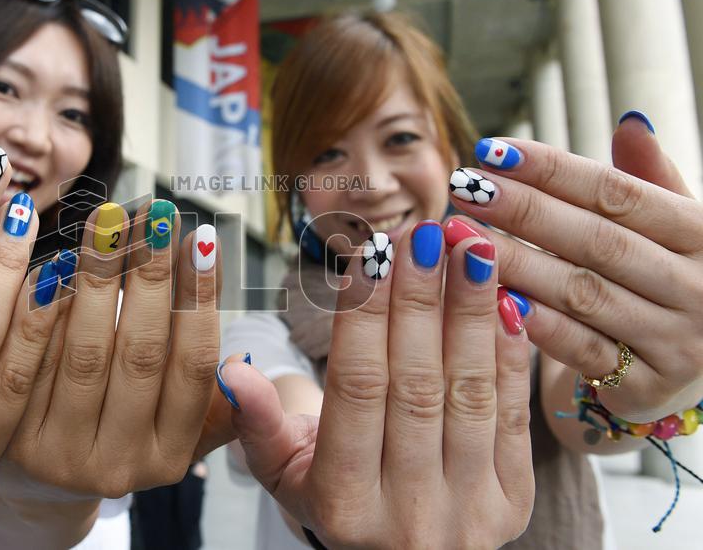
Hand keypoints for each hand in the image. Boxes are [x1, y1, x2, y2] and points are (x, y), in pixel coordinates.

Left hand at [0, 200, 226, 498]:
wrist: (41, 483)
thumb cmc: (122, 432)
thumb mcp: (175, 433)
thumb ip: (213, 403)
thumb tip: (243, 365)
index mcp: (169, 456)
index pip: (193, 367)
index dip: (200, 300)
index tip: (203, 238)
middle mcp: (118, 466)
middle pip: (140, 354)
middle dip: (149, 274)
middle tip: (154, 212)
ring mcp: (61, 456)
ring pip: (85, 353)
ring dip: (98, 277)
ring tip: (108, 219)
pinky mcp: (11, 439)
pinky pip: (30, 359)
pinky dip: (45, 307)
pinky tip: (57, 261)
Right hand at [219, 226, 534, 547]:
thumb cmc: (333, 499)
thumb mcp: (283, 473)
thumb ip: (258, 422)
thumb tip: (231, 370)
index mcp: (344, 502)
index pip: (357, 390)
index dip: (363, 318)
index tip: (370, 254)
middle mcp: (409, 512)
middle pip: (414, 385)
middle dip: (419, 301)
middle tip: (424, 232)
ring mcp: (469, 508)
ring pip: (468, 392)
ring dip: (471, 313)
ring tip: (470, 248)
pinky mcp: (514, 499)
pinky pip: (513, 414)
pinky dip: (509, 353)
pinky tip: (503, 299)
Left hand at [447, 118, 702, 421]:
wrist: (693, 368)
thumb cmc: (663, 279)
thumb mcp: (671, 228)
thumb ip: (647, 180)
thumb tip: (631, 121)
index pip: (620, 193)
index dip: (553, 170)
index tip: (491, 151)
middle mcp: (700, 288)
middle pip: (597, 241)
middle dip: (523, 211)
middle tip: (463, 187)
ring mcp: (677, 342)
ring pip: (582, 294)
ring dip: (515, 263)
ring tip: (460, 236)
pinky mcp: (646, 389)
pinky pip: (580, 351)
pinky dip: (535, 324)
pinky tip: (490, 297)